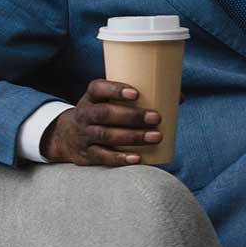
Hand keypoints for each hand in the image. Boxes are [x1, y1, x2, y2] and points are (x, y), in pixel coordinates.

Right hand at [41, 79, 162, 165]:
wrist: (65, 136)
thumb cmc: (101, 113)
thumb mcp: (109, 102)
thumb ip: (140, 98)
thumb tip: (179, 98)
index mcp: (91, 97)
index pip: (98, 88)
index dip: (115, 90)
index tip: (136, 93)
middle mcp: (85, 114)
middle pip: (105, 114)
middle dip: (132, 116)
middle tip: (156, 118)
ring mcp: (84, 135)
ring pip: (107, 135)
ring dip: (133, 137)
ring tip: (157, 137)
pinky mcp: (86, 154)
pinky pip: (102, 156)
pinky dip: (120, 158)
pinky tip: (138, 158)